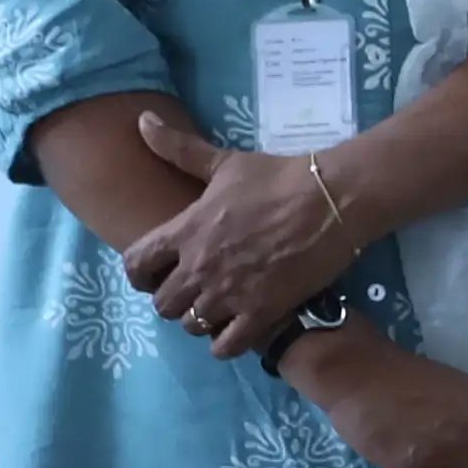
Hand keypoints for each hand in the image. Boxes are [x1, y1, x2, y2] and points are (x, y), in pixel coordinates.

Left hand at [119, 102, 377, 356]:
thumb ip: (179, 148)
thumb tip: (141, 121)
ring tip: (216, 308)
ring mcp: (229, 294)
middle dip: (172, 298)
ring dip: (200, 318)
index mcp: (186, 231)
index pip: (136, 264)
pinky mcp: (261, 313)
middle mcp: (199, 267)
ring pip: (191, 325)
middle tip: (190, 291)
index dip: (138, 273)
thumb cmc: (277, 178)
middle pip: (162, 303)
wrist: (330, 200)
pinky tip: (235, 330)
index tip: (150, 273)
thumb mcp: (224, 162)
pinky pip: (226, 346)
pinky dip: (225, 343)